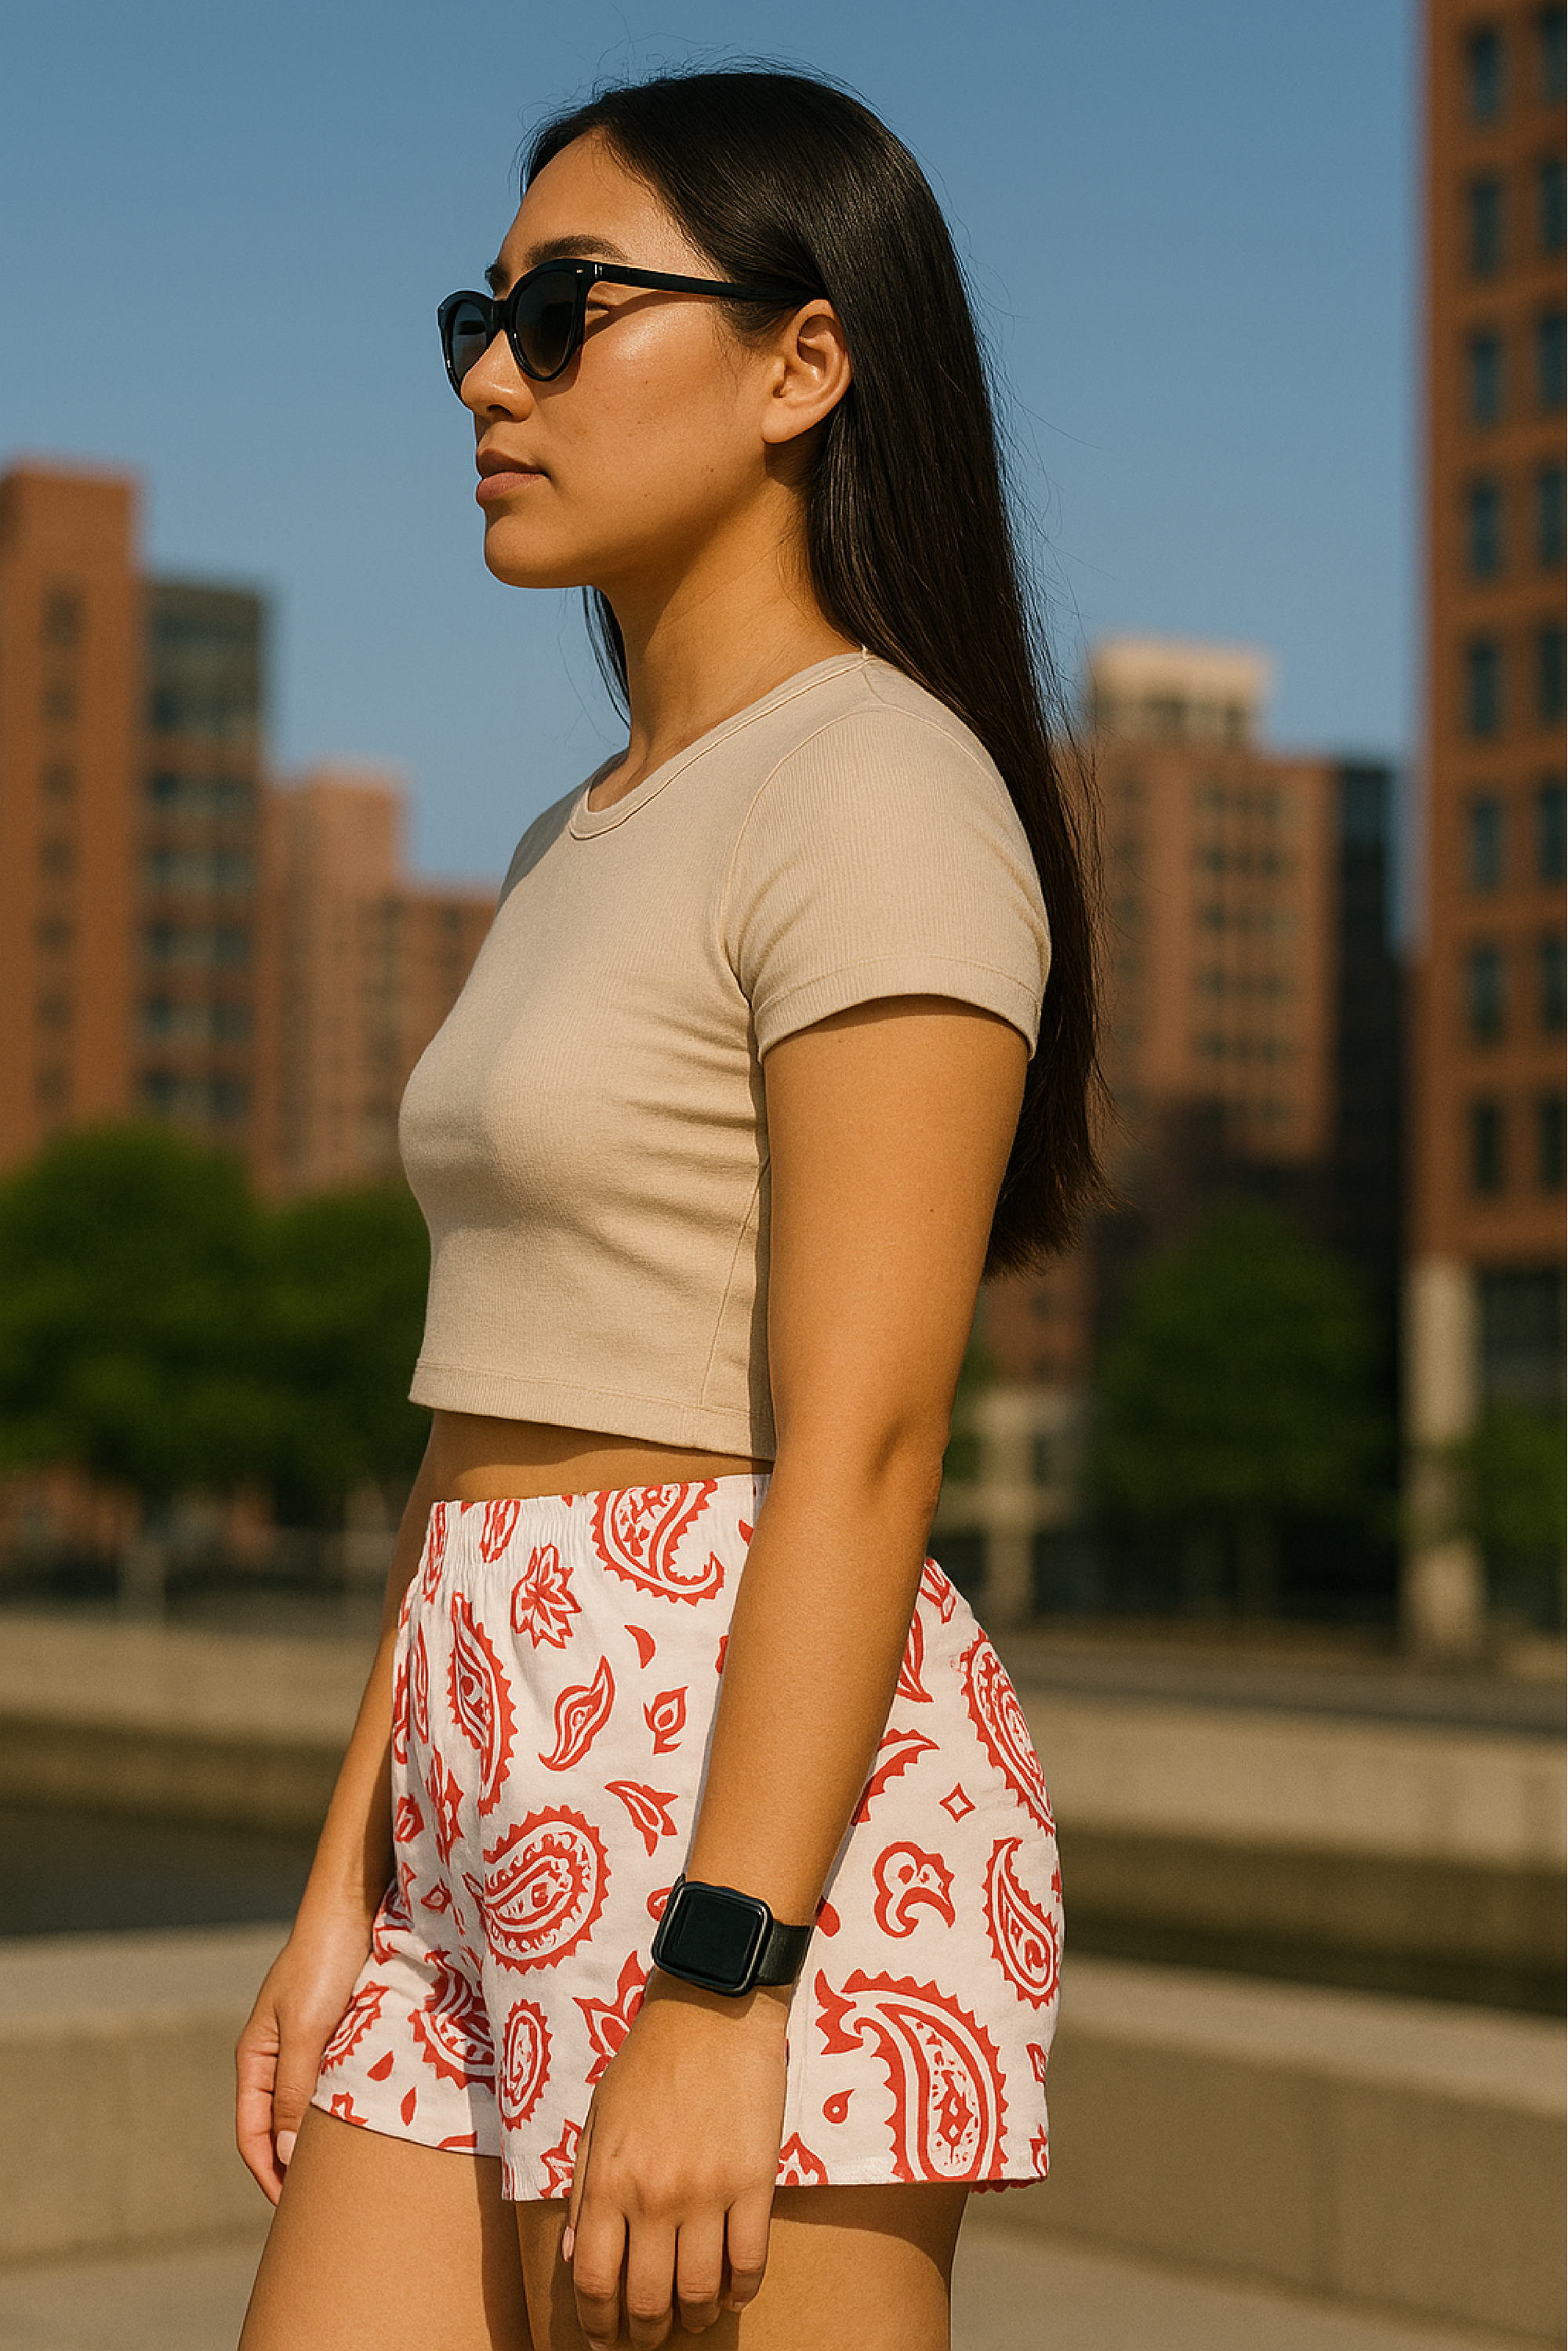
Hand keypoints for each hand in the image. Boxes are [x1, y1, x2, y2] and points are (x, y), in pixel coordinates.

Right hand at [235, 1899, 377, 2200]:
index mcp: (256, 2058)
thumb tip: (285, 2159)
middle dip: (293, 2167)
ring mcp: (310, 2044)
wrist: (355, 1906)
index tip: (291, 2211)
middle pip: (279, 2127)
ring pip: (309, 2107)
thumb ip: (295, 2093)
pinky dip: (343, 2110)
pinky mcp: (341, 2031)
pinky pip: (335, 2083)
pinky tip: (366, 2127)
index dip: (268, 2174)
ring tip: (346, 2177)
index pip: (252, 2134)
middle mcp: (279, 2055)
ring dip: (321, 2140)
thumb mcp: (306, 2031)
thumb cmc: (324, 1963)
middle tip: (321, 2206)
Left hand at [564, 1972, 790, 2347]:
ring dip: (696, 2317)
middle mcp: (656, 2196)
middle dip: (646, 2333)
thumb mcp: (599, 2120)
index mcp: (611, 2180)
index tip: (603, 2340)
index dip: (597, 2324)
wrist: (711, 2010)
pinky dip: (742, 2291)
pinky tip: (734, 2292)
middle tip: (649, 2336)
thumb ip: (586, 2190)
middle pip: (648, 2300)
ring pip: (702, 2292)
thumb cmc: (648, 2061)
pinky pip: (750, 2262)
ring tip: (694, 2315)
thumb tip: (575, 2260)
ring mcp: (709, 2192)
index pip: (595, 2282)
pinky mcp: (755, 2182)